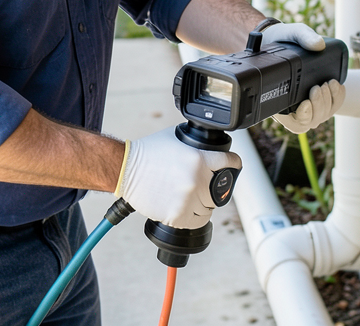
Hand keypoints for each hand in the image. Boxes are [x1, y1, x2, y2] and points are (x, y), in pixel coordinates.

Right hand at [115, 126, 241, 228]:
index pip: (230, 162)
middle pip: (220, 191)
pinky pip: (197, 222)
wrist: (125, 169)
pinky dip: (195, 217)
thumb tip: (209, 145)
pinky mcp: (177, 215)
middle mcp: (197, 180)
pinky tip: (188, 209)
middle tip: (205, 186)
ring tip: (192, 198)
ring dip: (203, 204)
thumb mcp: (177, 138)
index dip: (234, 163)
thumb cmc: (148, 152)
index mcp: (200, 159)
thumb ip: (195, 144)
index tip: (235, 166)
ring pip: (209, 208)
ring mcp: (187, 199)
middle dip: (214, 188)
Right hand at [260, 22, 342, 132]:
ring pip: (319, 117)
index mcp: (276, 96)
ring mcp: (303, 101)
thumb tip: (319, 45)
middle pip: (309, 121)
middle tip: (319, 87)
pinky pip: (328, 108)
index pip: (290, 120)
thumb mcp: (289, 33)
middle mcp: (289, 103)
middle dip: (319, 107)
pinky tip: (336, 86)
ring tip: (329, 84)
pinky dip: (336, 99)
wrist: (280, 39)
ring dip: (328, 104)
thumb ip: (302, 36)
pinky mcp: (315, 96)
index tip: (305, 103)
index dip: (301, 117)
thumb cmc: (281, 38)